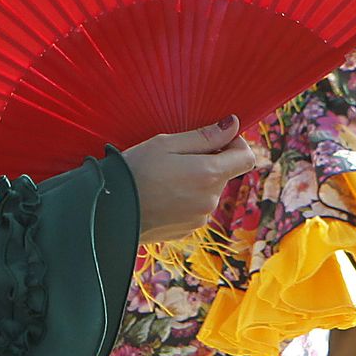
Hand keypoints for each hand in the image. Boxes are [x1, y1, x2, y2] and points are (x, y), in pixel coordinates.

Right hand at [123, 116, 256, 242]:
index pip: (246, 157)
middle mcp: (210, 200)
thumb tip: (232, 125)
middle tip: (176, 158)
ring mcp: (199, 218)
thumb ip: (204, 136)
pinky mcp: (187, 230)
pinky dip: (185, 199)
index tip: (215, 139)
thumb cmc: (135, 171)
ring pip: (208, 191)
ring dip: (195, 182)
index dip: (235, 144)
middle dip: (208, 162)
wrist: (109, 212)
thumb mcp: (166, 144)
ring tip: (164, 178)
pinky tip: (161, 195)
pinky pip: (195, 208)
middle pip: (224, 174)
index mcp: (209, 175)